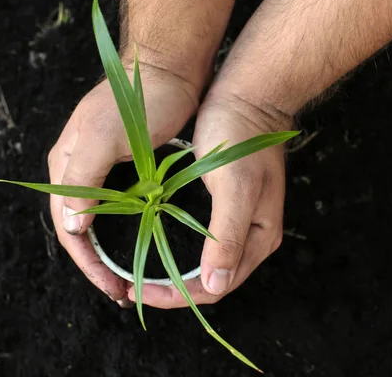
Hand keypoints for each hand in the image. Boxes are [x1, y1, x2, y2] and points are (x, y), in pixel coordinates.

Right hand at [48, 66, 197, 303]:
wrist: (168, 69)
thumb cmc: (139, 101)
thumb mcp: (105, 136)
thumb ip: (83, 178)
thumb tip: (73, 226)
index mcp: (66, 165)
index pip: (67, 225)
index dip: (85, 260)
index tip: (109, 285)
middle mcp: (78, 170)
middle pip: (78, 227)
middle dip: (94, 261)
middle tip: (118, 289)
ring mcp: (101, 168)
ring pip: (96, 220)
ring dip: (106, 251)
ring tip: (124, 276)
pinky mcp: (125, 167)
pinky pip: (117, 208)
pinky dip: (123, 231)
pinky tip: (136, 244)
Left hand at [129, 88, 292, 307]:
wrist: (247, 96)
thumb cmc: (240, 136)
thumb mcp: (235, 185)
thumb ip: (228, 235)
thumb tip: (216, 285)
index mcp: (259, 238)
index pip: (217, 287)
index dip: (178, 294)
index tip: (140, 290)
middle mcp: (251, 237)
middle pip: (211, 280)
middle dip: (172, 289)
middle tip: (132, 285)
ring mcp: (238, 222)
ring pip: (204, 264)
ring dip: (172, 273)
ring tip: (138, 273)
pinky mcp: (225, 207)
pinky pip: (200, 241)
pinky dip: (176, 249)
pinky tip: (153, 244)